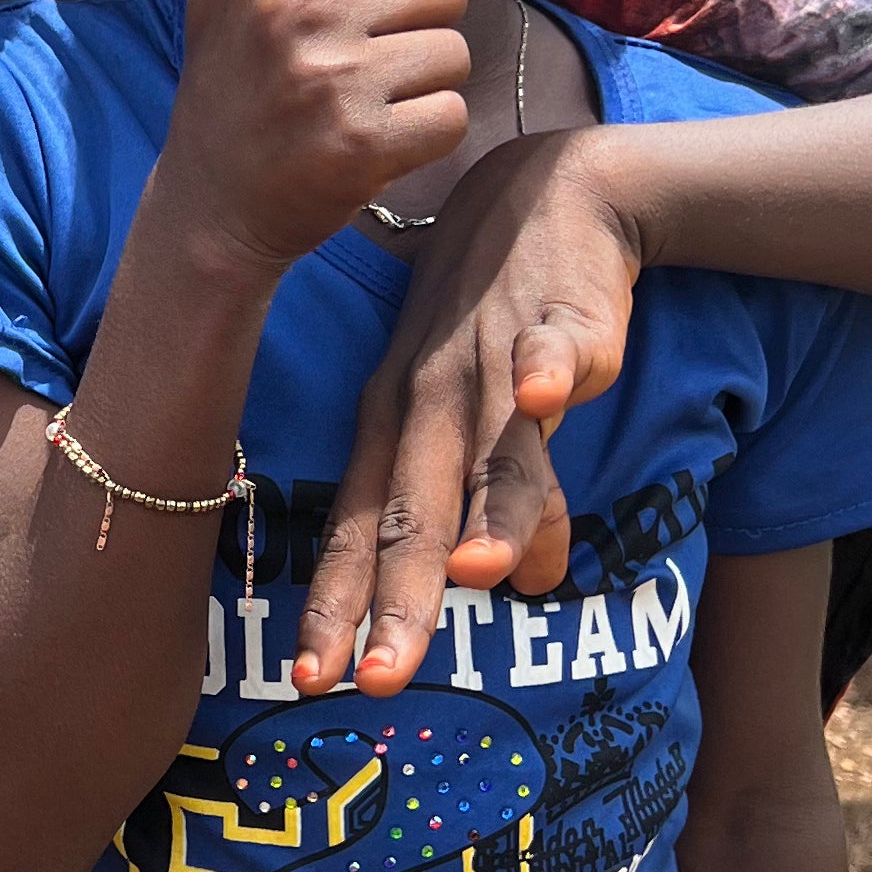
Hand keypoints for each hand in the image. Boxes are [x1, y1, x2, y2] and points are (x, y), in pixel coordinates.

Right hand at [153, 0, 471, 281]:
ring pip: (454, 54)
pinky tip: (372, 149)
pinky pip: (451, 117)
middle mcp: (298, 7)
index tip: (338, 23)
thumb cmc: (231, 81)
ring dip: (423, 88)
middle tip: (357, 72)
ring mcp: (329, 77)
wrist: (210, 204)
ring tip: (362, 108)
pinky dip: (424, 139)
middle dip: (417, 33)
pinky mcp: (359, 144)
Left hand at [295, 128, 639, 695]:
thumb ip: (492, 507)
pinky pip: (555, 344)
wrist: (555, 191)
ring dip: (486, 510)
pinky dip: (553, 367)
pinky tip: (554, 393)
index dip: (333, 605)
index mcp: (393, 424)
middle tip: (377, 680)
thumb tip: (516, 589)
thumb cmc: (495, 319)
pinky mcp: (563, 318)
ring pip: (490, 447)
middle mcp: (430, 398)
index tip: (308, 680)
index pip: (356, 528)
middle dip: (396, 601)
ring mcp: (491, 356)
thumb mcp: (477, 416)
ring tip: (477, 574)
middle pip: (412, 509)